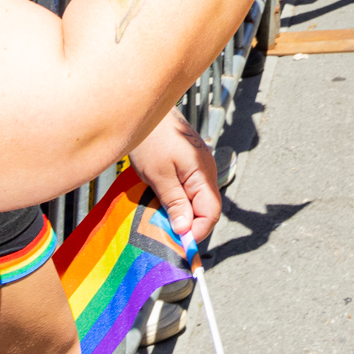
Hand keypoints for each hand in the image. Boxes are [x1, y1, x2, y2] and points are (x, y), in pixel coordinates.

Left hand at [127, 106, 221, 252]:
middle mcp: (205, 172)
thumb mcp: (159, 174)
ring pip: (195, 201)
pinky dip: (175, 202)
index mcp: (203, 174)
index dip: (196, 232)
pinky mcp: (186, 166)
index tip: (176, 244)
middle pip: (204, 209)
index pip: (210, 213)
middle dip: (187, 225)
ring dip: (179, 214)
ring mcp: (197, 168)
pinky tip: (159, 204)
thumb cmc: (151, 139)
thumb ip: (175, 202)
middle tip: (163, 234)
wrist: (143, 109)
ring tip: (159, 220)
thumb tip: (185, 230)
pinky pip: (187, 191)